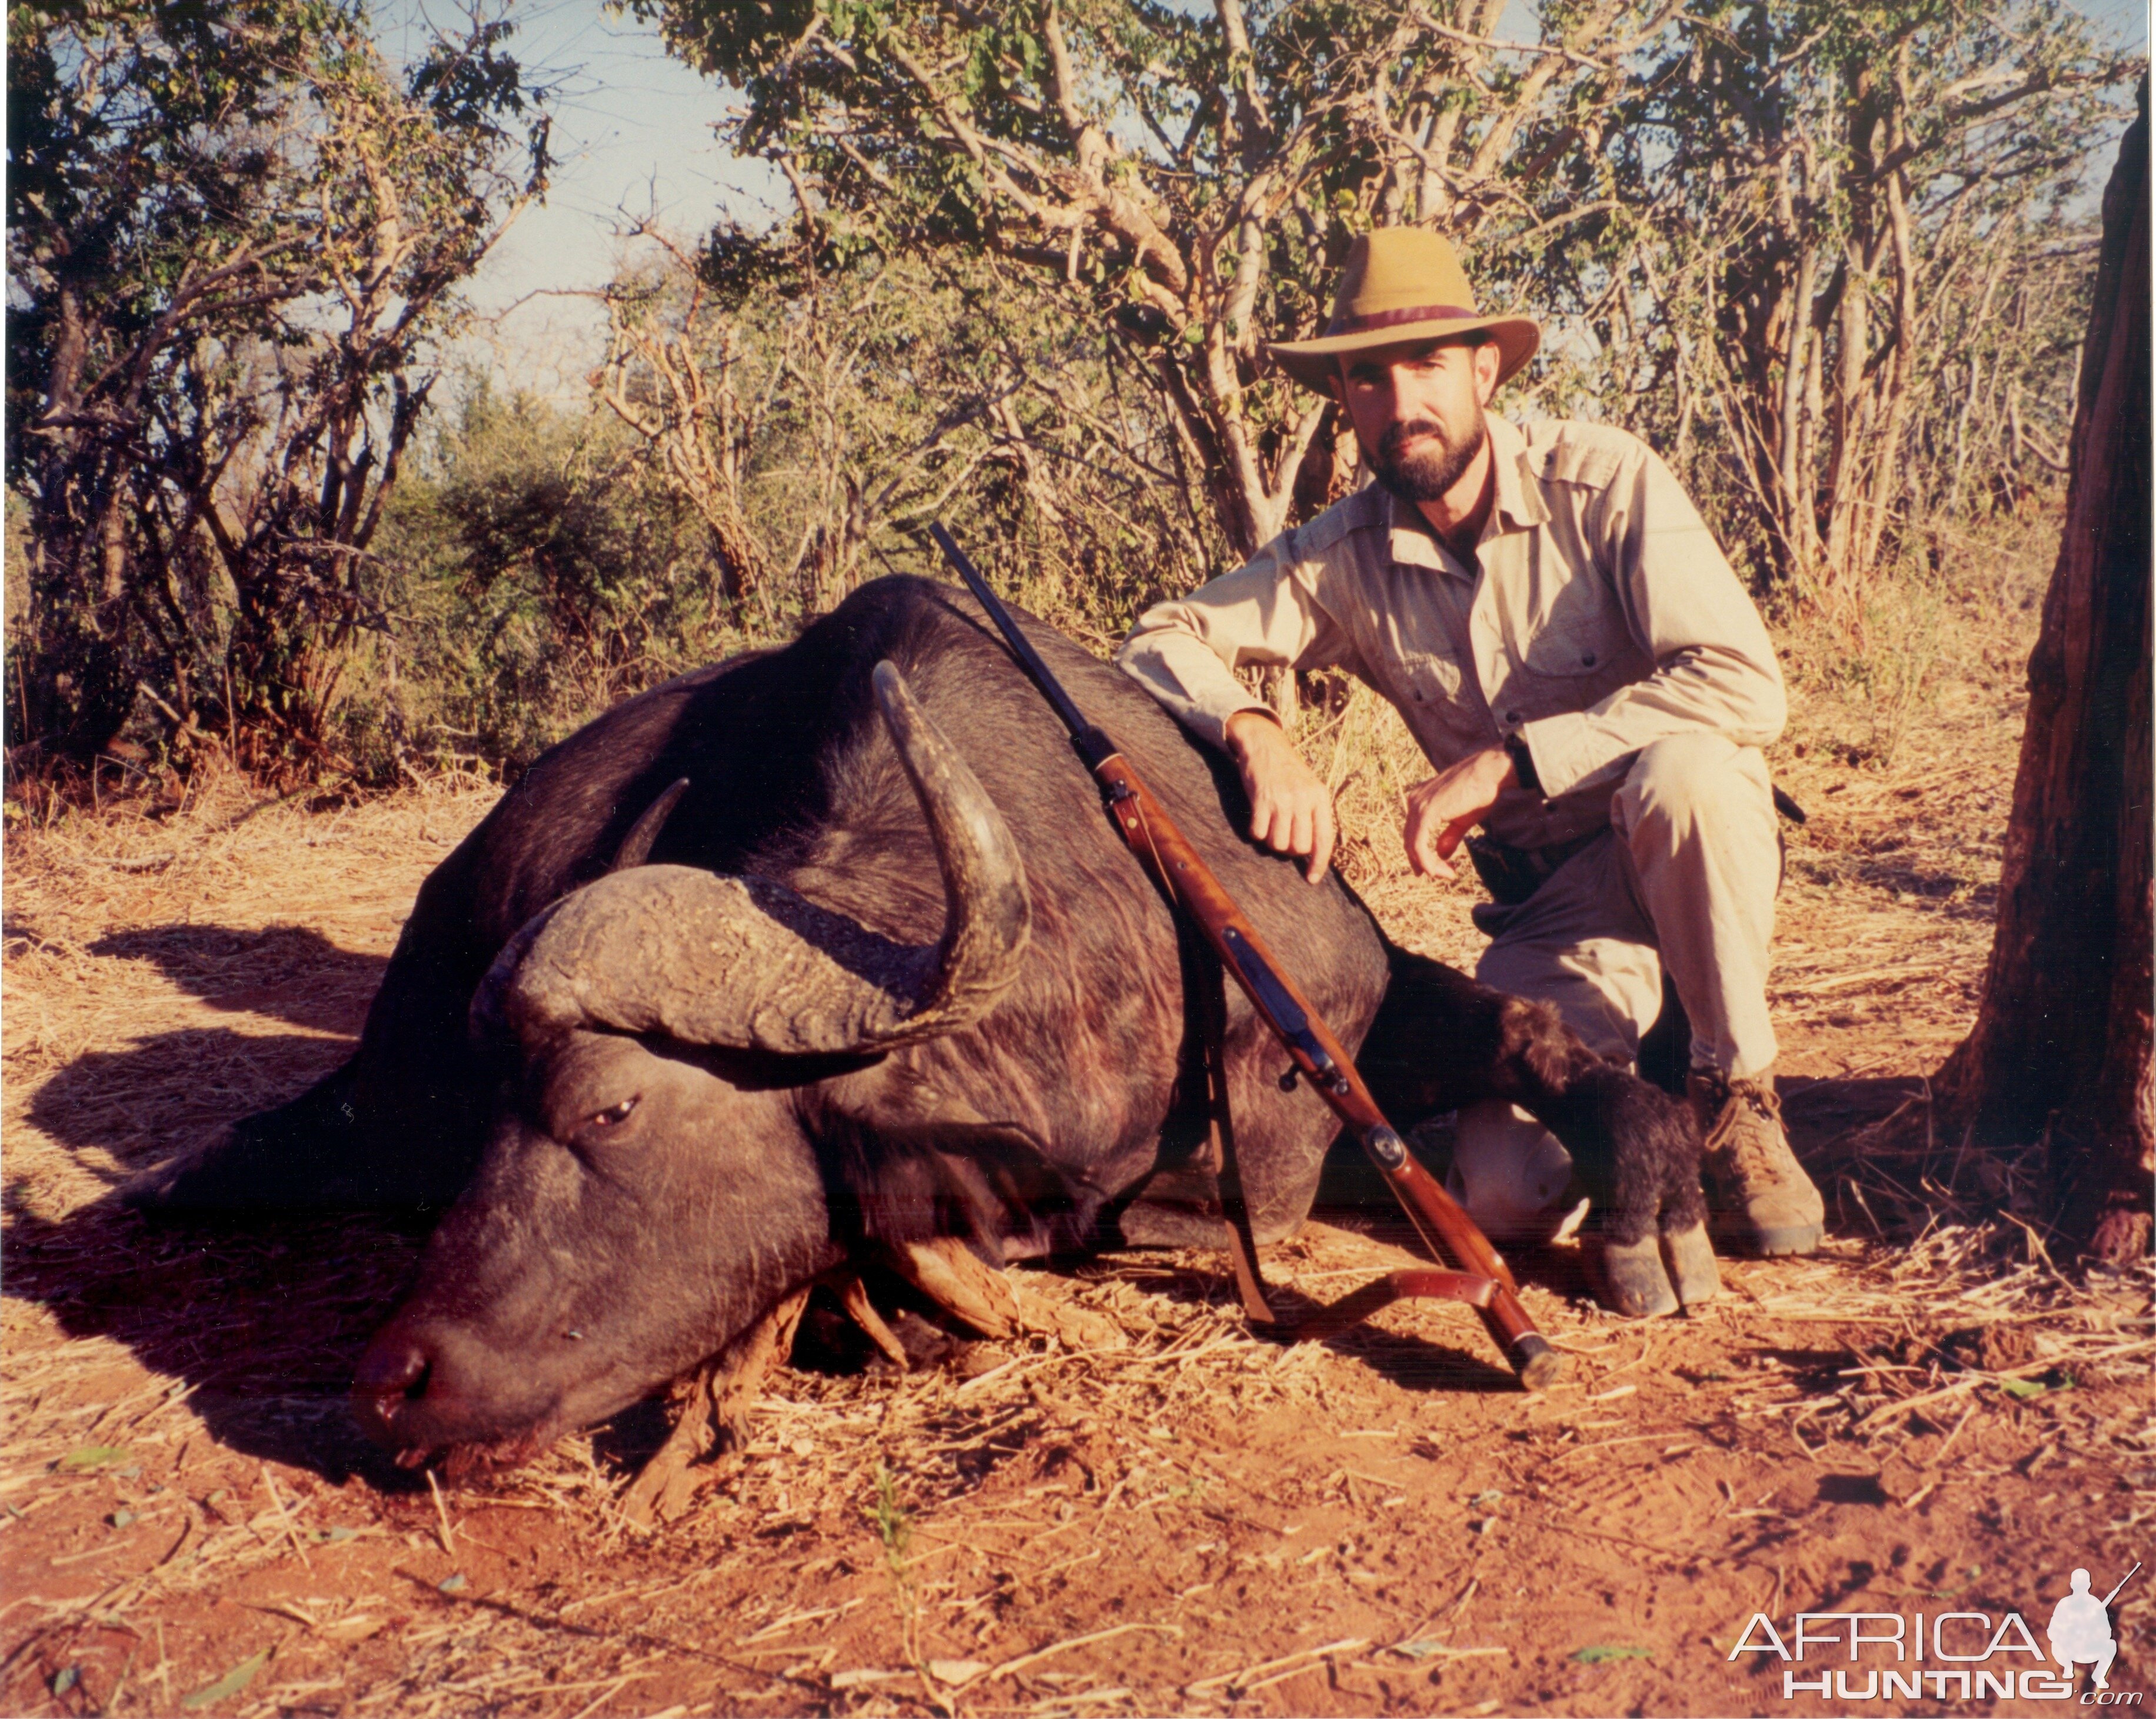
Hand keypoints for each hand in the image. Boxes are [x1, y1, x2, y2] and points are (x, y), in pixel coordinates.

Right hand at [1225, 710, 1335, 883]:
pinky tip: (1257, 819)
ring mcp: (1282, 800)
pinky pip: (1258, 833)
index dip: (1318, 863)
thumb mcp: (1309, 787)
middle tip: (1282, 836)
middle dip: (1289, 850)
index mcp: (1320, 798)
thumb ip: (1313, 814)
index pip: (1324, 839)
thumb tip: (1312, 851)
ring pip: (1278, 843)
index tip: (1311, 879)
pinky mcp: (1261, 800)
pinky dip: (1255, 832)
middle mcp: (1304, 800)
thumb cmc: (1287, 770)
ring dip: (1271, 841)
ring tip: (1270, 826)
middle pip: (1299, 847)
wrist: (1264, 744)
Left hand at [1403, 746, 1516, 880]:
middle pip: (1410, 841)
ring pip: (1413, 846)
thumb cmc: (1480, 792)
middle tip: (1442, 876)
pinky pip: (1419, 845)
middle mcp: (1414, 801)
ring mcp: (1418, 806)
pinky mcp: (1426, 813)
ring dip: (1428, 866)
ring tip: (1447, 875)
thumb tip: (1441, 855)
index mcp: (1419, 800)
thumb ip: (1449, 837)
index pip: (1413, 833)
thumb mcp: (1461, 820)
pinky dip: (1427, 862)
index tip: (1436, 870)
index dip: (1421, 855)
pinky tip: (1439, 871)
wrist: (1489, 773)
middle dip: (1424, 863)